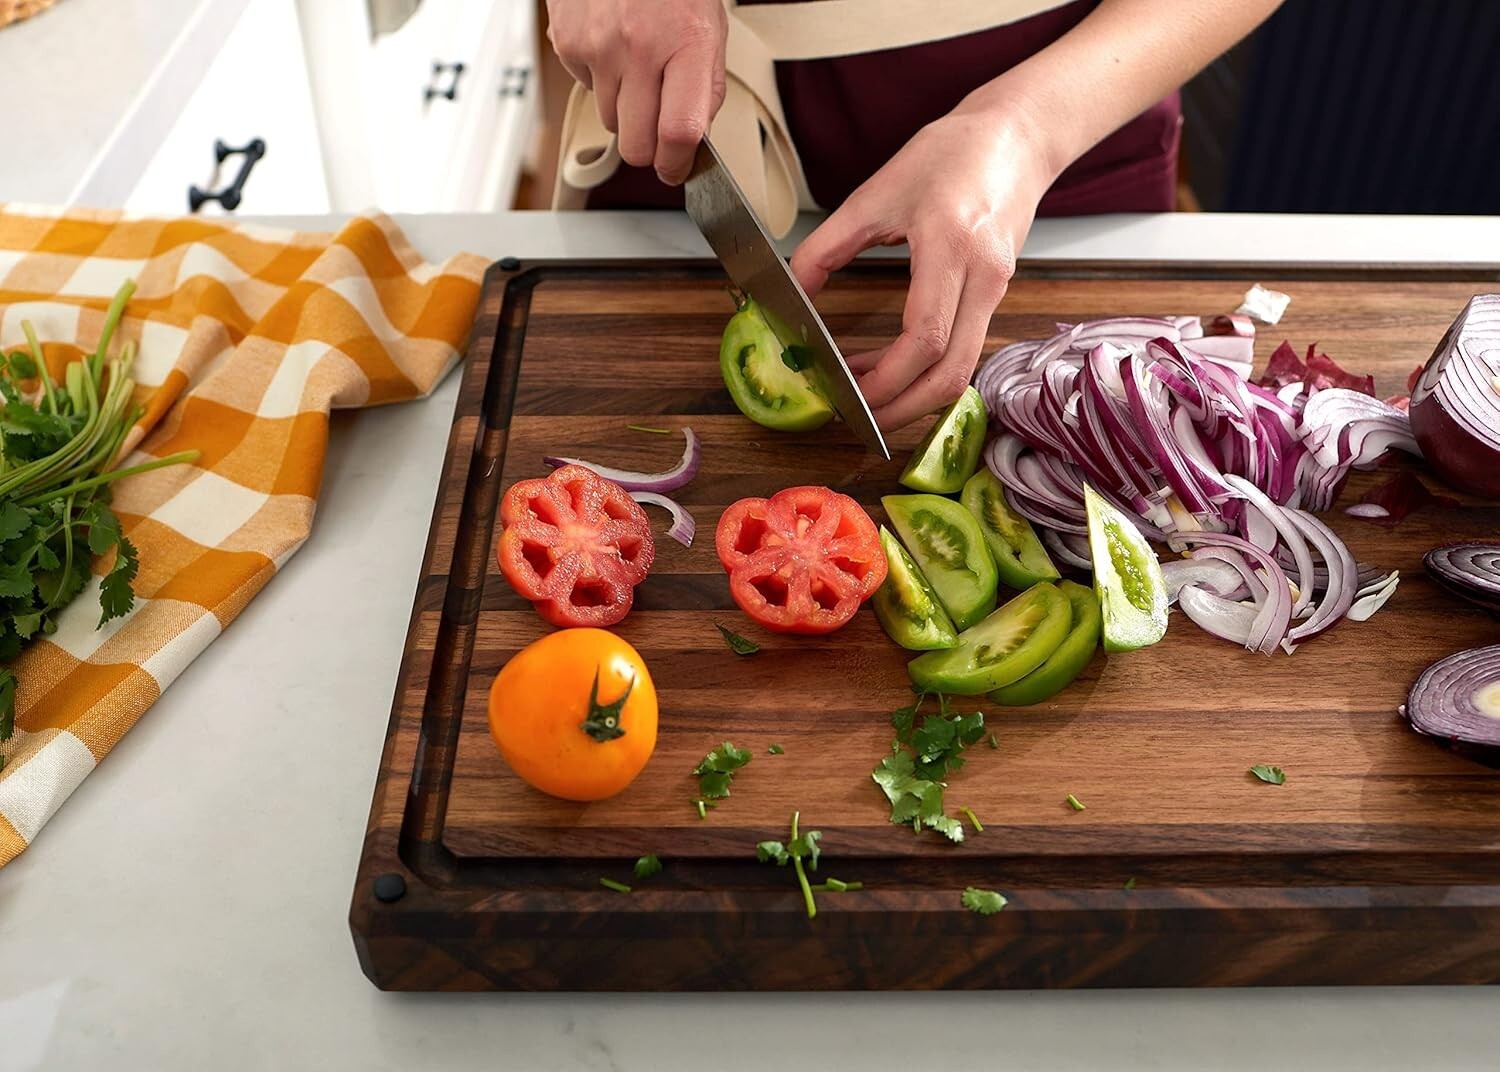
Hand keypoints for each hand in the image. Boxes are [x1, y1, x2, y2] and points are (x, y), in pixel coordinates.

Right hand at [546, 0, 727, 184]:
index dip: (676, 164)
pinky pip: (587, 90)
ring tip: (638, 71)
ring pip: (610, 123)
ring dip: (624, 110)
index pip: (678, 132)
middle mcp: (639, 48)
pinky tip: (614, 49)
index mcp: (686, 46)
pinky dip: (601, 80)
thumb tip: (693, 142)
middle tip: (657, 128)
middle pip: (636, 145)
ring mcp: (599, 47)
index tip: (676, 170)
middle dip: (648, 147)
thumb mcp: (710, 32)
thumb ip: (705, 90)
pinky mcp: (568, 44)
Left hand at [790, 106, 1054, 430]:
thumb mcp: (874, 192)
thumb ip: (826, 246)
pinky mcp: (996, 296)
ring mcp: (996, 290)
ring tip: (863, 392)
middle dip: (901, 409)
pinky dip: (924, 372)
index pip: (925, 337)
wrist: (1017, 136)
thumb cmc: (950, 154)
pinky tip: (886, 364)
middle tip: (855, 418)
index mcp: (950, 245)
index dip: (886, 378)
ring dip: (912, 395)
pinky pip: (963, 351)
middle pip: (951, 374)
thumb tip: (793, 293)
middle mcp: (982, 275)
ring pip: (961, 372)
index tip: (848, 392)